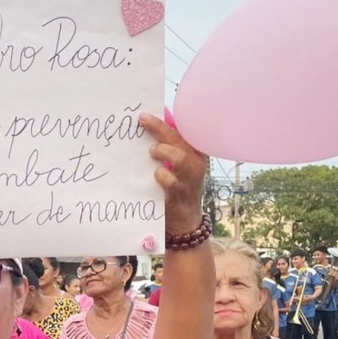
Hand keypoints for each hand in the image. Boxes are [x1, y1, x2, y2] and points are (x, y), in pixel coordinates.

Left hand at [141, 113, 206, 234]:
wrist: (185, 223)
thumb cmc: (176, 190)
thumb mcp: (176, 169)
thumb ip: (167, 151)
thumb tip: (148, 129)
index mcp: (193, 153)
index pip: (181, 131)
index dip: (164, 121)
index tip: (145, 114)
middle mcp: (195, 163)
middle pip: (179, 140)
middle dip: (160, 128)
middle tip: (142, 120)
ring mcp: (189, 180)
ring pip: (180, 158)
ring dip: (164, 151)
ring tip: (152, 151)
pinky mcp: (179, 196)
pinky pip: (171, 183)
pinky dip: (161, 176)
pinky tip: (155, 174)